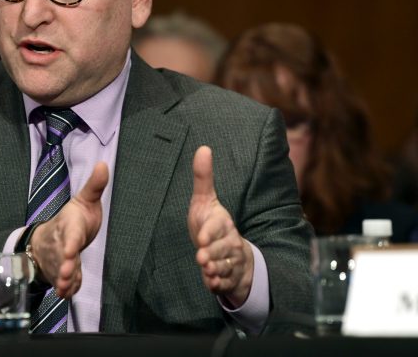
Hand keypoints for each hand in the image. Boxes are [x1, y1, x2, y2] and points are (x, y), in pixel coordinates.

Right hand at [30, 162, 108, 298]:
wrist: (49, 237)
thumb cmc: (73, 218)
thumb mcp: (84, 200)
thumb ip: (94, 186)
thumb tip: (103, 164)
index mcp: (70, 226)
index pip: (70, 235)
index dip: (70, 244)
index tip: (70, 251)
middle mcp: (62, 244)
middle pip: (62, 256)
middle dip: (64, 266)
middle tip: (65, 275)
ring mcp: (60, 260)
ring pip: (60, 272)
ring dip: (62, 281)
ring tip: (64, 290)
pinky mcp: (62, 273)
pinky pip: (64, 282)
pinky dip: (66, 288)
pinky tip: (67, 293)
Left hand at [187, 146, 253, 306]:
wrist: (230, 251)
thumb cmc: (212, 223)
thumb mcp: (205, 200)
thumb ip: (203, 178)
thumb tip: (203, 148)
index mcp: (222, 223)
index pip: (218, 226)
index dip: (211, 232)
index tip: (202, 237)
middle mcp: (229, 242)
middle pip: (223, 249)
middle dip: (213, 253)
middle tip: (201, 257)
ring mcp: (230, 261)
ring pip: (225, 266)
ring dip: (215, 269)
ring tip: (206, 269)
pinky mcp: (228, 278)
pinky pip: (225, 283)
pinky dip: (218, 284)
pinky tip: (211, 283)